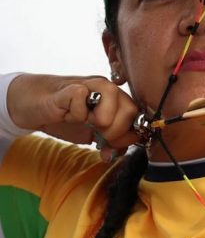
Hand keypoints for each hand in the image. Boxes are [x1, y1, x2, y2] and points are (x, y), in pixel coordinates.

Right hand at [7, 74, 139, 161]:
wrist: (33, 106)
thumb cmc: (64, 118)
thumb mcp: (91, 134)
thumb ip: (109, 142)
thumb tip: (118, 153)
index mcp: (117, 100)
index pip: (137, 117)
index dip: (129, 136)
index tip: (112, 147)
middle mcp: (108, 88)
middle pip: (130, 109)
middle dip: (116, 131)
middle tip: (98, 137)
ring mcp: (90, 84)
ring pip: (113, 95)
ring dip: (101, 120)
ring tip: (85, 123)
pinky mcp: (70, 86)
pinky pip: (81, 97)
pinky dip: (76, 113)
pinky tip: (67, 113)